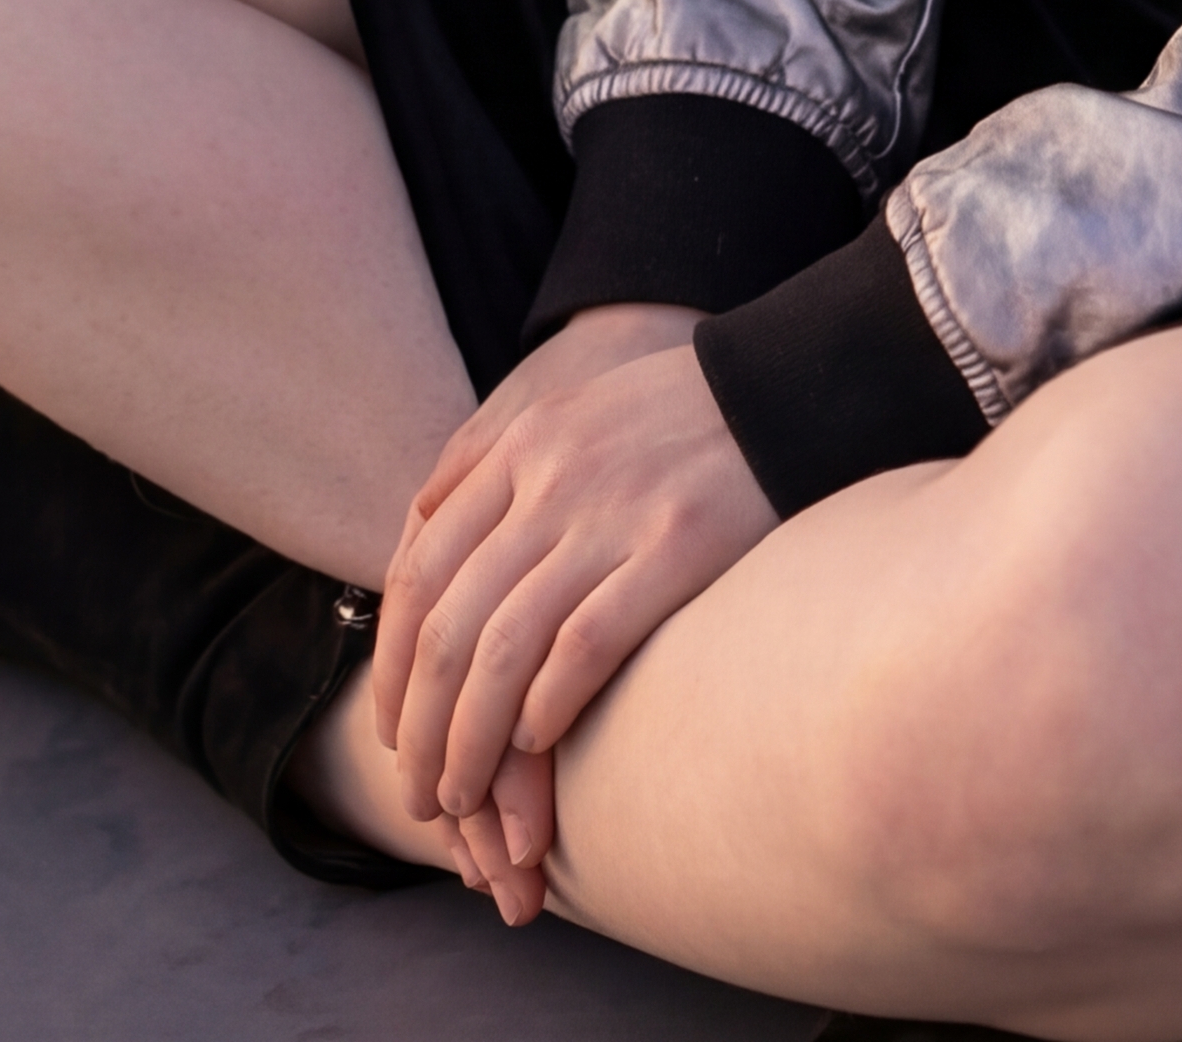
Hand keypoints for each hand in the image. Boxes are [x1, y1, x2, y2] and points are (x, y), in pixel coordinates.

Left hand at [371, 304, 772, 920]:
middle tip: (422, 795)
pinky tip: (538, 741)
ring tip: (466, 797)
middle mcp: (553, 478)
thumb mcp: (571, 410)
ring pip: (504, 648)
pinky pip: (586, 641)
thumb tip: (420, 526)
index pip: (420, 573)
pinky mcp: (678, 547)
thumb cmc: (677, 414)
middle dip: (423, 728)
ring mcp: (613, 513)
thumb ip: (493, 461)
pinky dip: (549, 703)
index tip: (395, 733)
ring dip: (473, 740)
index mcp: (522, 446)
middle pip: (451, 624)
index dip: (394, 665)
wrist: (788, 383)